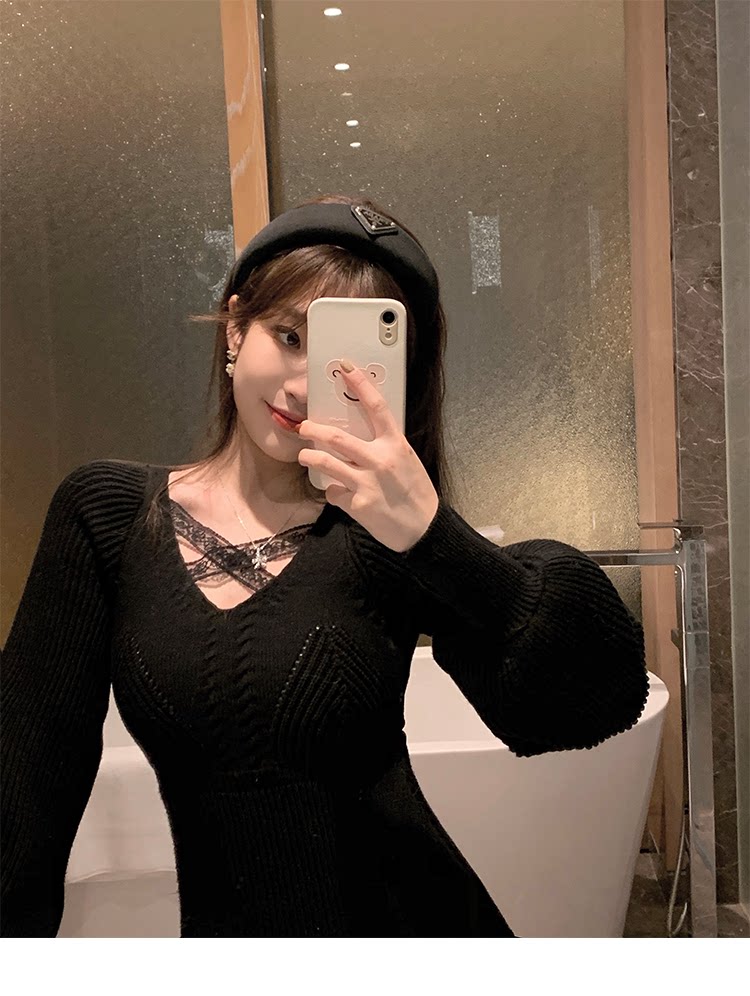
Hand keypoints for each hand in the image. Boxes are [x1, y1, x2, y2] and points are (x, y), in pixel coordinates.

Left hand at [296, 359, 439, 553]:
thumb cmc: (417, 494)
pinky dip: (333, 493)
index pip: (376, 407)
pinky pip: (334, 493)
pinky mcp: (358, 504)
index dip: (360, 384)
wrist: (424, 529)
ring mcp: (367, 483)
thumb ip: (385, 447)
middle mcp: (380, 460)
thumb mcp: (406, 461)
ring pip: (326, 463)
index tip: (345, 368)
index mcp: (396, 445)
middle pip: (337, 438)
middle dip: (313, 430)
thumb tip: (362, 436)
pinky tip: (340, 495)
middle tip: (303, 426)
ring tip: (304, 456)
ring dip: (310, 457)